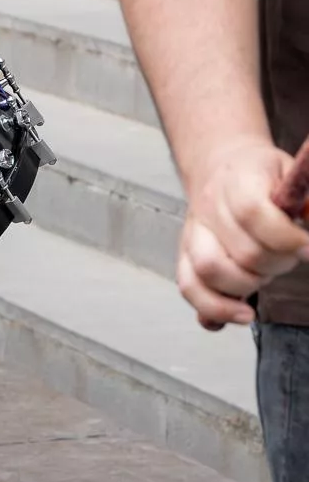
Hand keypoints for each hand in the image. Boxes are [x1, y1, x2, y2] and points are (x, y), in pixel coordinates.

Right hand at [177, 137, 308, 327]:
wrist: (221, 168)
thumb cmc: (260, 175)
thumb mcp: (290, 172)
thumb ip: (306, 199)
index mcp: (237, 181)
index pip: (253, 213)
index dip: (286, 238)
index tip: (308, 249)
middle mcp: (209, 208)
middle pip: (241, 251)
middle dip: (276, 265)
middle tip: (289, 257)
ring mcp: (193, 233)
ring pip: (210, 271)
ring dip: (247, 286)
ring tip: (264, 277)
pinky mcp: (184, 255)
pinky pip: (190, 288)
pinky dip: (215, 308)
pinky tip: (241, 313)